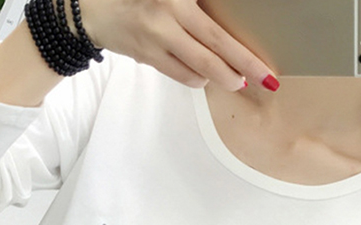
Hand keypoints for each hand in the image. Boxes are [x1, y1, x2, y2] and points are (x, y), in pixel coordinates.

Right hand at [76, 0, 277, 90]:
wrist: (96, 11)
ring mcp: (157, 37)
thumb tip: (225, 35)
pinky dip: (196, 78)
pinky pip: (179, 74)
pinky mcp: (147, 55)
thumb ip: (195, 11)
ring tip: (234, 81)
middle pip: (214, 48)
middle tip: (263, 80)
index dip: (241, 47)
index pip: (218, 26)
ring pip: (198, 66)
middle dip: (242, 67)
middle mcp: (170, 14)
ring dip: (219, 77)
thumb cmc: (140, 1)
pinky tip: (204, 78)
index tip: (261, 61)